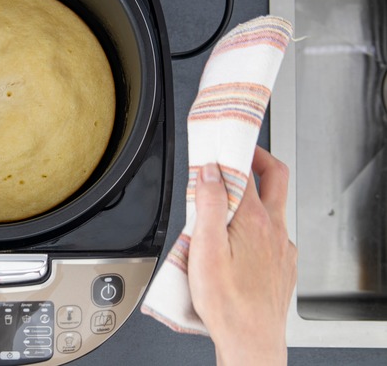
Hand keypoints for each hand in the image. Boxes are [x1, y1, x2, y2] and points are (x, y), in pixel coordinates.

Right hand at [188, 147, 296, 365]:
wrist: (250, 340)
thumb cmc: (227, 303)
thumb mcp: (205, 248)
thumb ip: (209, 205)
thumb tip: (211, 172)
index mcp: (254, 221)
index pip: (247, 171)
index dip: (231, 154)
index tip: (217, 148)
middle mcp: (274, 230)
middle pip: (275, 179)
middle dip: (258, 159)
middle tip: (239, 155)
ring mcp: (282, 247)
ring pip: (273, 208)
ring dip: (254, 197)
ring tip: (227, 205)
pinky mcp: (284, 264)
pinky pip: (273, 234)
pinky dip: (257, 226)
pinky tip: (236, 242)